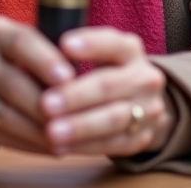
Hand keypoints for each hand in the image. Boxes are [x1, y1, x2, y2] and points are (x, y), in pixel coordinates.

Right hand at [0, 15, 74, 152]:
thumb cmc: (13, 59)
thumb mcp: (26, 42)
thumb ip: (50, 50)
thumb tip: (85, 77)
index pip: (22, 42)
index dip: (45, 61)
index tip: (68, 78)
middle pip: (15, 85)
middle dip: (49, 104)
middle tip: (79, 117)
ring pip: (10, 116)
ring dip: (43, 131)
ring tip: (72, 137)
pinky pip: (4, 138)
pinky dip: (32, 145)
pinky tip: (53, 147)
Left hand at [38, 27, 176, 156]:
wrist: (143, 104)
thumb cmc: (108, 72)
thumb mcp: (101, 54)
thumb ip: (77, 54)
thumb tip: (42, 57)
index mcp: (131, 50)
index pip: (113, 43)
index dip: (90, 43)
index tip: (63, 44)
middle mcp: (144, 78)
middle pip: (109, 85)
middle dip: (75, 96)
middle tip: (45, 104)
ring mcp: (148, 109)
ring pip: (113, 118)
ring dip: (80, 126)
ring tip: (51, 132)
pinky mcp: (142, 137)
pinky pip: (113, 144)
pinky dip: (85, 146)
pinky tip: (60, 147)